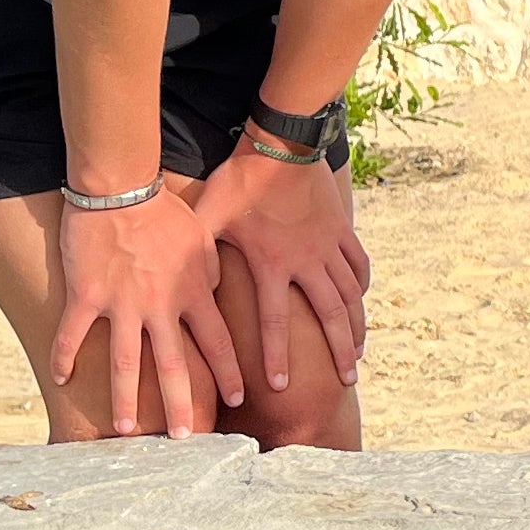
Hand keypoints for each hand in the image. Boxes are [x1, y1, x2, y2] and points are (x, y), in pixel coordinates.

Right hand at [50, 190, 243, 437]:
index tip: (239, 399)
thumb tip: (213, 296)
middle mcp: (159, 306)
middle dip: (181, 405)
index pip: (218, 342)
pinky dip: (63, 358)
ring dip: (126, 400)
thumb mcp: (203, 239)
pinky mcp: (86, 296)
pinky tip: (60, 381)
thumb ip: (211, 273)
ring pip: (124, 364)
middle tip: (186, 438)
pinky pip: (71, 335)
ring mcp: (121, 304)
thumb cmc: (164, 210)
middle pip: (173, 366)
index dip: (230, 373)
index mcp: (192, 293)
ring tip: (127, 429)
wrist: (121, 187)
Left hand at [193, 147, 368, 396]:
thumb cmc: (241, 179)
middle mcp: (306, 261)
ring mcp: (328, 246)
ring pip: (350, 296)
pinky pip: (358, 265)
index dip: (277, 355)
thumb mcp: (210, 213)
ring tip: (358, 353)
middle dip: (339, 352)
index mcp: (273, 263)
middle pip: (330, 316)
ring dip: (355, 326)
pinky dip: (361, 287)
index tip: (280, 386)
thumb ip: (195, 247)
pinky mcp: (341, 230)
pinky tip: (360, 302)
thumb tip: (168, 275)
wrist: (283, 143)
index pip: (277, 320)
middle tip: (347, 381)